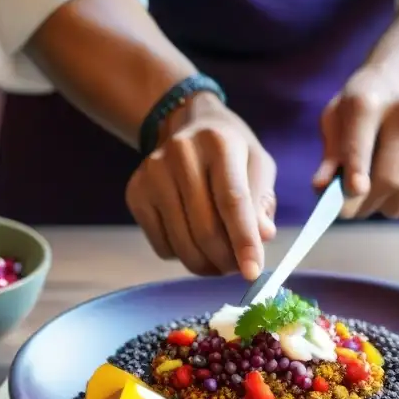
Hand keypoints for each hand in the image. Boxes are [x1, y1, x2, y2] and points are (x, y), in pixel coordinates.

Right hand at [126, 92, 276, 279]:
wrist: (187, 126)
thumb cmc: (231, 151)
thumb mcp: (258, 165)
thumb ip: (262, 201)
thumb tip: (262, 237)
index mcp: (218, 143)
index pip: (232, 201)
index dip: (244, 241)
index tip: (253, 273)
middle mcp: (180, 154)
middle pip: (205, 229)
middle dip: (226, 260)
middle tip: (238, 268)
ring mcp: (152, 174)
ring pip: (182, 244)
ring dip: (206, 265)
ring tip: (221, 260)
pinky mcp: (135, 193)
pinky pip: (162, 246)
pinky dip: (182, 255)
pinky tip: (194, 241)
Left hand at [313, 63, 398, 219]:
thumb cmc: (359, 113)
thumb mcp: (336, 123)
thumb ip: (330, 156)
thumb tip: (321, 188)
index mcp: (367, 103)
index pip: (361, 141)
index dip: (357, 167)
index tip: (354, 190)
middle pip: (388, 179)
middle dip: (364, 205)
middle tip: (349, 212)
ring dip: (385, 207)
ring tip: (374, 196)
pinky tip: (398, 194)